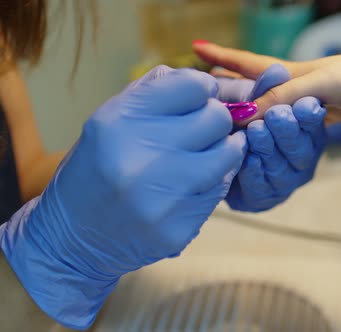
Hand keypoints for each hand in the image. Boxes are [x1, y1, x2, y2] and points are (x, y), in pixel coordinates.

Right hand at [0, 66, 246, 328]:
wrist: (73, 238)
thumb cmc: (98, 168)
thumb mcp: (111, 120)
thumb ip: (158, 92)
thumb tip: (212, 82)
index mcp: (119, 121)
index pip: (193, 85)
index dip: (203, 89)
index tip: (199, 100)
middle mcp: (141, 157)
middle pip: (218, 119)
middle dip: (215, 121)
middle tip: (202, 130)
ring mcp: (162, 197)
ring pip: (228, 155)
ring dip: (222, 152)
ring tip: (202, 156)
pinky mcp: (178, 228)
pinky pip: (219, 191)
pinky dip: (213, 183)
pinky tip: (190, 186)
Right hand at [194, 37, 340, 125]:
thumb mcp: (328, 85)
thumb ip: (287, 97)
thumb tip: (246, 114)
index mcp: (296, 72)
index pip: (249, 63)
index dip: (222, 57)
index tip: (195, 50)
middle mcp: (302, 84)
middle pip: (257, 83)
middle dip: (230, 83)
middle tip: (204, 88)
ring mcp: (317, 100)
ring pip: (275, 104)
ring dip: (253, 106)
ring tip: (233, 112)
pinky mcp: (334, 115)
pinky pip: (297, 121)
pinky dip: (281, 124)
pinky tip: (276, 127)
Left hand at [216, 64, 326, 211]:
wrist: (225, 167)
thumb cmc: (247, 126)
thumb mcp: (257, 102)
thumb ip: (268, 90)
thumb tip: (274, 69)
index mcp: (307, 132)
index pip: (311, 123)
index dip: (309, 115)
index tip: (304, 104)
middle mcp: (302, 157)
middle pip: (299, 147)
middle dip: (287, 130)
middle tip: (276, 115)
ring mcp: (286, 180)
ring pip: (280, 166)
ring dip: (268, 147)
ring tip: (255, 131)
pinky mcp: (266, 197)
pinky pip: (262, 186)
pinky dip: (254, 171)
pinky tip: (248, 158)